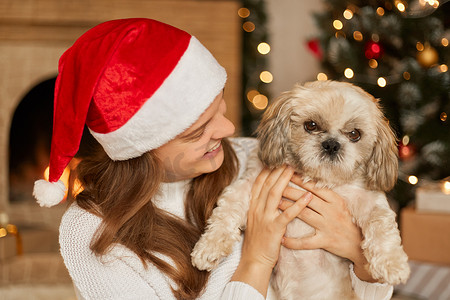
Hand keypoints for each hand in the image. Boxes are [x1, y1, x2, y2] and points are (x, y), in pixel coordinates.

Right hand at [231, 166, 311, 295]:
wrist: (254, 260)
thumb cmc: (258, 242)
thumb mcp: (255, 220)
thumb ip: (260, 206)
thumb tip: (268, 194)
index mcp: (253, 207)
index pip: (259, 184)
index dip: (267, 171)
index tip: (275, 162)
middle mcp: (257, 209)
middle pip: (268, 185)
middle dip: (278, 171)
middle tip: (288, 160)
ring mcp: (265, 218)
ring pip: (275, 194)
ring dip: (286, 181)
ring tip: (295, 170)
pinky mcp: (274, 228)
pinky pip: (287, 214)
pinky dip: (298, 204)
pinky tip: (308, 196)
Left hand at [278, 173, 375, 281]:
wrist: (359, 243)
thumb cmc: (347, 221)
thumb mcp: (340, 204)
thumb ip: (326, 194)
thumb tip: (308, 181)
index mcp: (336, 200)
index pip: (315, 187)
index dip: (300, 180)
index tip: (287, 173)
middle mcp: (332, 211)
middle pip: (307, 199)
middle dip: (290, 191)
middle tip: (275, 186)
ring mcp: (328, 227)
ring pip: (305, 215)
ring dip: (288, 208)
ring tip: (275, 203)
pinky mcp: (325, 241)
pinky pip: (306, 242)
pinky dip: (293, 242)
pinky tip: (282, 239)